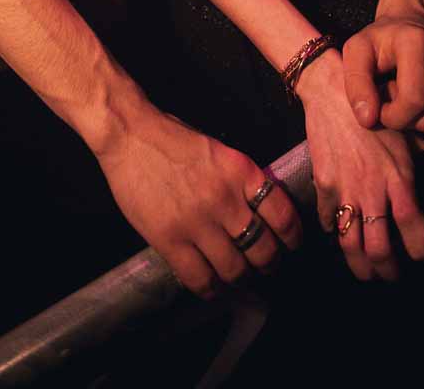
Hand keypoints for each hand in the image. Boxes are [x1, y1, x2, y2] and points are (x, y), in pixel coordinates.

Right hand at [98, 98, 300, 298]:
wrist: (131, 134)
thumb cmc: (174, 138)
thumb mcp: (220, 152)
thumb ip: (241, 180)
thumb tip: (260, 209)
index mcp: (241, 172)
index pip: (281, 213)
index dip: (292, 236)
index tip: (291, 244)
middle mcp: (225, 199)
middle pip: (262, 248)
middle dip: (269, 263)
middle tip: (266, 266)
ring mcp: (197, 222)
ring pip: (234, 269)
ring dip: (242, 279)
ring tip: (239, 277)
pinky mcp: (169, 240)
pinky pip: (199, 278)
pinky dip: (211, 289)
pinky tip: (212, 287)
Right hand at [297, 49, 423, 280]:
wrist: (334, 94)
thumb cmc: (376, 112)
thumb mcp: (403, 141)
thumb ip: (410, 174)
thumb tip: (420, 202)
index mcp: (398, 179)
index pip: (414, 229)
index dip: (422, 251)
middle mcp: (372, 191)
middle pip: (380, 249)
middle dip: (388, 271)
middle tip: (391, 276)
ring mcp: (345, 191)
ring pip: (351, 245)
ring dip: (360, 265)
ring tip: (366, 272)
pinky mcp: (323, 187)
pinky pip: (328, 222)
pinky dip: (334, 232)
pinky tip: (340, 232)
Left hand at [343, 0, 423, 135]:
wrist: (410, 19)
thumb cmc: (381, 38)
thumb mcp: (356, 52)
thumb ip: (356, 84)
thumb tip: (367, 119)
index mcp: (417, 42)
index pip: (414, 100)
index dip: (392, 116)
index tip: (379, 107)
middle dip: (403, 120)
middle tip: (389, 100)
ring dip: (418, 122)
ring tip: (404, 99)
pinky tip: (419, 103)